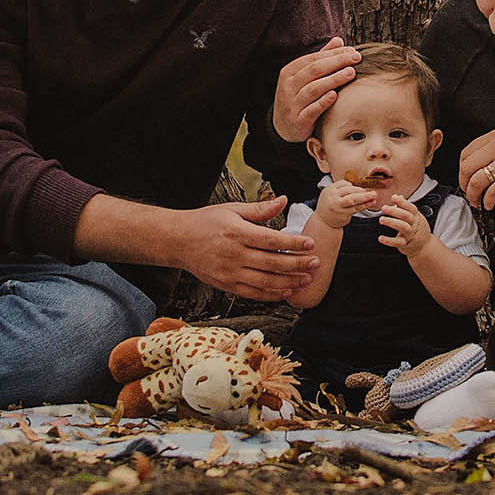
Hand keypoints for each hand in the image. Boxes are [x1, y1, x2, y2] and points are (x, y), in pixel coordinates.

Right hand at [179, 197, 317, 301]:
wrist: (178, 240)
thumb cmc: (206, 222)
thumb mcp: (232, 209)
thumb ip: (259, 209)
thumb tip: (283, 200)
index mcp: (237, 232)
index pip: (271, 241)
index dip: (293, 244)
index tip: (310, 244)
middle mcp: (233, 254)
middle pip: (272, 263)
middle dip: (297, 264)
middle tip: (316, 263)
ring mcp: (229, 272)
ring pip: (265, 281)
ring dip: (289, 281)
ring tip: (306, 279)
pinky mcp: (226, 285)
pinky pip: (253, 293)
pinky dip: (271, 294)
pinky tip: (286, 290)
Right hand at [273, 37, 362, 141]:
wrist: (283, 126)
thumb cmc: (299, 96)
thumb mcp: (305, 76)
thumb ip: (321, 59)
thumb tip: (339, 40)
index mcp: (290, 72)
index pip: (313, 58)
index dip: (334, 53)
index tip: (352, 51)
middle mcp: (288, 86)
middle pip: (314, 70)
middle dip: (337, 62)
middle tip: (356, 58)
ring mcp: (291, 104)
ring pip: (313, 89)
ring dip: (333, 79)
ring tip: (351, 73)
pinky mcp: (297, 120)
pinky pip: (311, 110)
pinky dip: (323, 102)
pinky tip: (335, 95)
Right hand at [314, 179, 377, 228]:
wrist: (323, 222)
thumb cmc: (330, 206)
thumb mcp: (330, 195)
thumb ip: (341, 189)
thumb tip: (358, 186)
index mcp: (329, 190)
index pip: (343, 184)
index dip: (353, 186)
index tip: (361, 188)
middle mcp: (333, 198)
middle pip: (349, 191)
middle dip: (361, 191)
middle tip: (372, 191)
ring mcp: (338, 207)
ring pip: (353, 200)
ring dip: (365, 198)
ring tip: (374, 196)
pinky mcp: (343, 215)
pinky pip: (356, 208)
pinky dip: (364, 205)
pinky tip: (370, 203)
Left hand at [377, 195, 431, 257]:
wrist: (425, 246)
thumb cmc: (418, 230)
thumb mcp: (415, 217)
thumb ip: (406, 207)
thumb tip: (398, 196)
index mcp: (416, 217)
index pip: (411, 208)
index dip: (402, 202)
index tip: (393, 197)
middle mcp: (414, 225)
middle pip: (406, 216)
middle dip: (394, 211)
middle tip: (384, 208)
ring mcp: (410, 235)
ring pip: (403, 227)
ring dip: (391, 222)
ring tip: (382, 219)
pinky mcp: (405, 244)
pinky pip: (397, 242)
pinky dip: (388, 240)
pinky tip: (381, 238)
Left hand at [458, 128, 494, 208]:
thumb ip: (492, 147)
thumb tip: (477, 163)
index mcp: (493, 138)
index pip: (466, 153)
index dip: (462, 168)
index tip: (464, 177)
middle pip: (467, 168)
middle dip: (463, 183)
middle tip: (467, 191)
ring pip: (476, 181)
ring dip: (473, 195)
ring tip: (476, 201)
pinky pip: (493, 192)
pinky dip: (488, 201)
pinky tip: (489, 204)